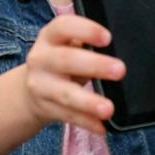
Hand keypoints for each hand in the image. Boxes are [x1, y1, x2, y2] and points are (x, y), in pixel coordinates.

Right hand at [24, 13, 124, 135]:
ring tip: (108, 109)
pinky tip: (101, 127)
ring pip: (65, 93)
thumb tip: (122, 50)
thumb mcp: (68, 44)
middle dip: (94, 65)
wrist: (32, 87)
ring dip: (88, 102)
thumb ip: (87, 43)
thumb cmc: (62, 59)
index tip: (108, 38)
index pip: (64, 27)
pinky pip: (68, 116)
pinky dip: (86, 122)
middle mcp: (41, 58)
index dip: (85, 30)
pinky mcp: (45, 108)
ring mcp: (40, 85)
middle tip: (120, 70)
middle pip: (66, 59)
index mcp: (50, 36)